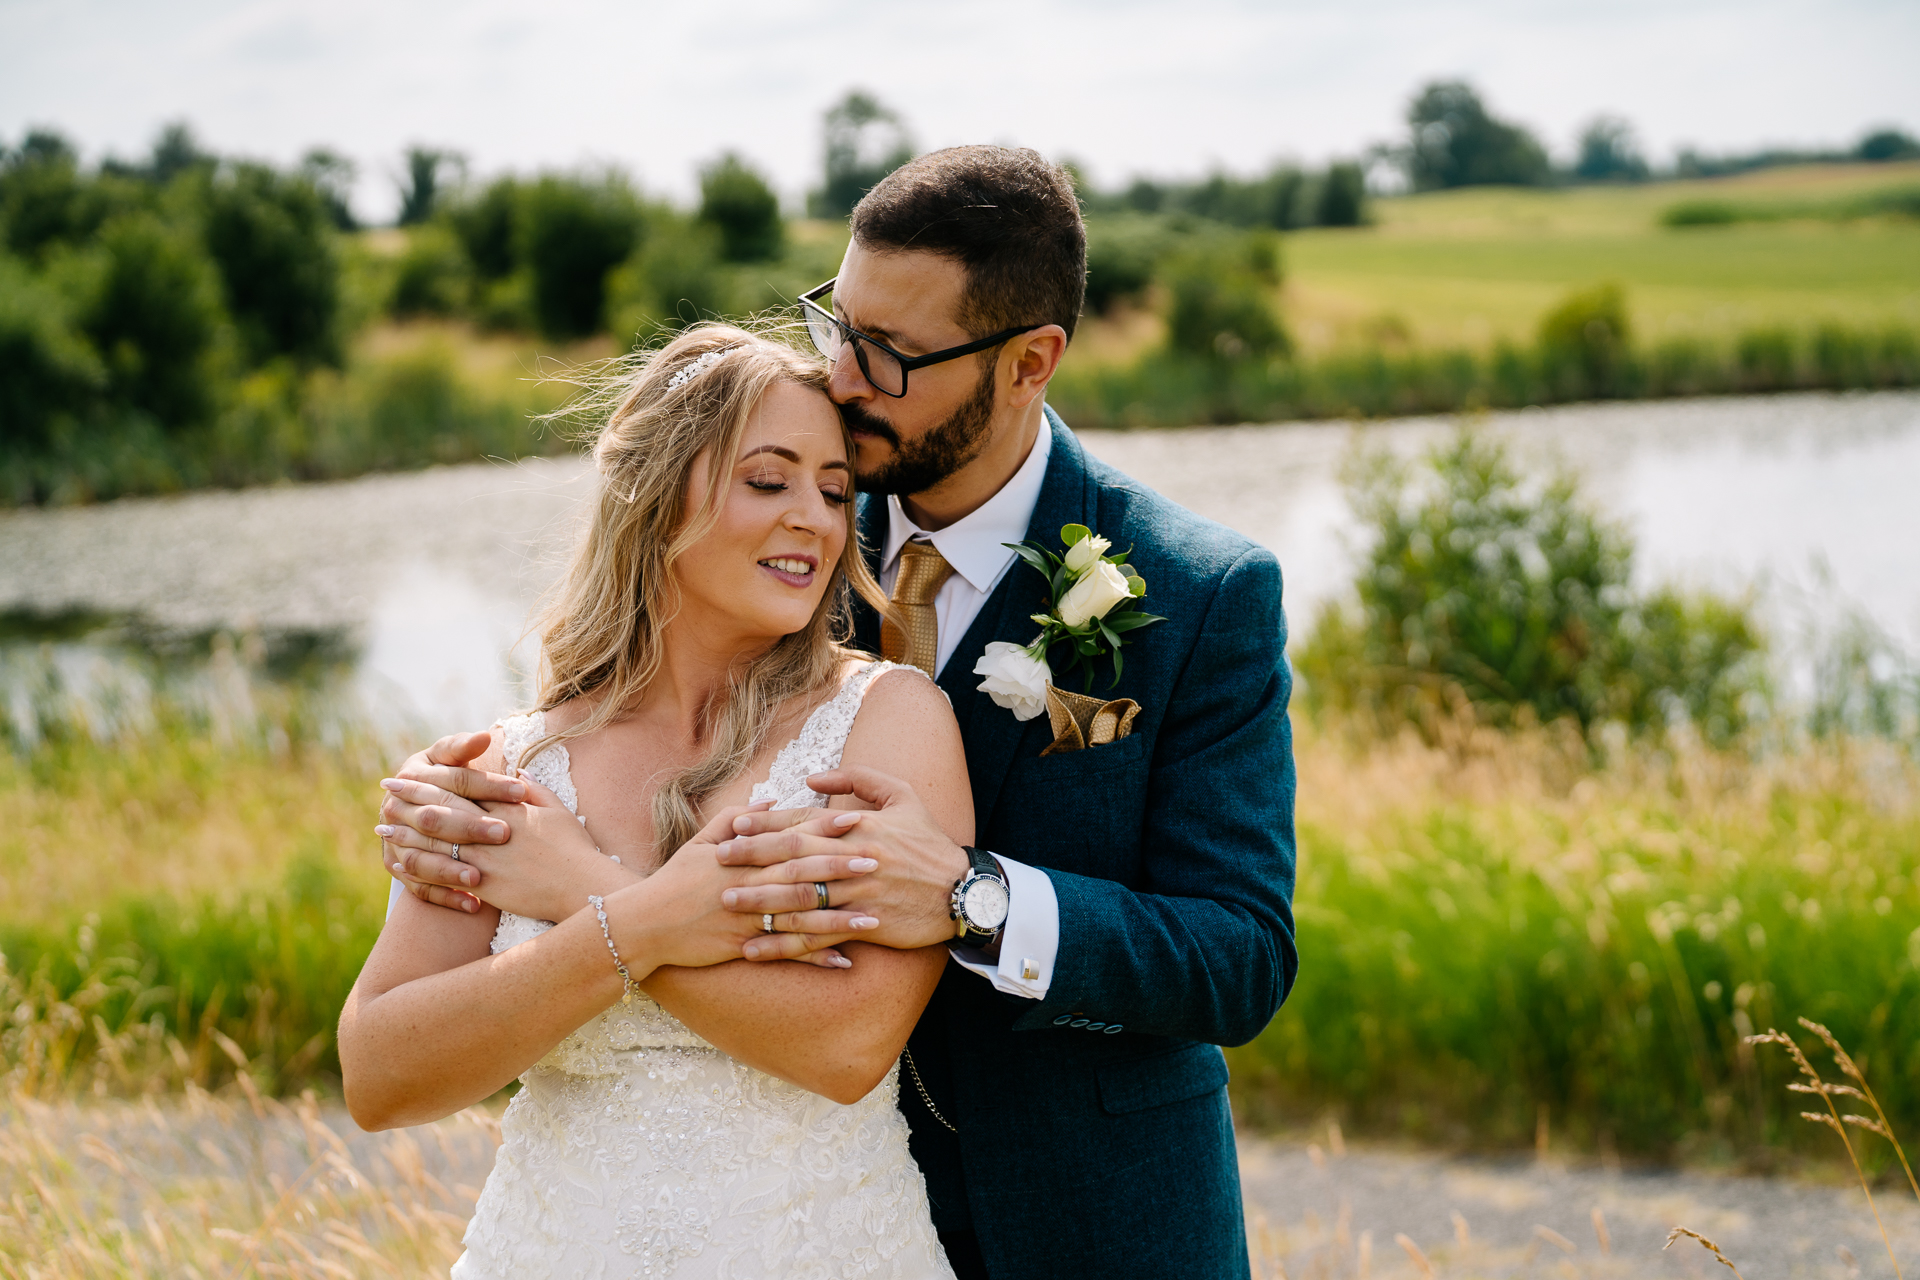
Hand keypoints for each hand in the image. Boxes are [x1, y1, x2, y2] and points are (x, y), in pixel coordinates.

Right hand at [376, 731, 525, 912]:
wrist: (415, 802)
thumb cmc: (446, 778)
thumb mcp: (450, 758)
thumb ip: (463, 748)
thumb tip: (483, 736)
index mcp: (413, 774)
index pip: (454, 781)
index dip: (487, 785)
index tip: (521, 792)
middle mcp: (396, 808)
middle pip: (435, 819)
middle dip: (469, 827)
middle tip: (505, 834)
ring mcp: (393, 840)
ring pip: (421, 858)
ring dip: (450, 870)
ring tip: (480, 879)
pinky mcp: (396, 866)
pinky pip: (419, 887)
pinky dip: (445, 897)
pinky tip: (474, 905)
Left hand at [405, 773, 630, 921]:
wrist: (583, 886)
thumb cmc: (576, 849)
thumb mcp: (559, 811)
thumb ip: (535, 790)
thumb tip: (517, 773)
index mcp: (509, 807)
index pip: (465, 786)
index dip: (437, 778)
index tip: (414, 771)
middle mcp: (493, 828)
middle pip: (444, 806)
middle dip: (413, 795)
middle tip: (388, 787)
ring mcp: (486, 856)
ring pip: (437, 838)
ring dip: (407, 830)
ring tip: (384, 824)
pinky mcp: (485, 884)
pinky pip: (444, 872)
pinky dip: (419, 864)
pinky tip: (402, 861)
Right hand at [623, 806, 883, 970]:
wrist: (644, 923)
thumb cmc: (675, 879)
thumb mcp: (700, 841)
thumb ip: (736, 819)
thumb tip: (771, 802)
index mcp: (741, 855)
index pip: (790, 837)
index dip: (823, 829)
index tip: (855, 820)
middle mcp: (747, 884)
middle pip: (801, 874)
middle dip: (841, 867)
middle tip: (879, 861)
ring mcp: (747, 917)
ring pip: (799, 915)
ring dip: (838, 917)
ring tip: (874, 916)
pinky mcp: (743, 945)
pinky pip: (785, 952)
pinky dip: (813, 957)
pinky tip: (843, 961)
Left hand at [715, 766, 968, 956]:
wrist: (962, 891)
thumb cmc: (930, 842)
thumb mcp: (903, 795)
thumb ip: (858, 779)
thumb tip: (812, 778)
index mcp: (859, 827)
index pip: (803, 822)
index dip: (766, 823)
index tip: (734, 824)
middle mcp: (854, 860)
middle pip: (793, 858)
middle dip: (752, 859)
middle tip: (718, 862)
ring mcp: (857, 895)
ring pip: (800, 898)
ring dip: (760, 902)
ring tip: (727, 904)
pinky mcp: (862, 925)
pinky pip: (814, 936)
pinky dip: (782, 944)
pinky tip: (755, 949)